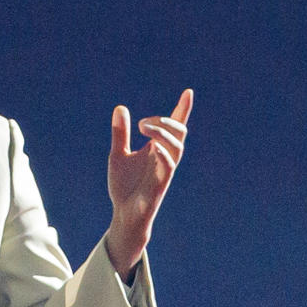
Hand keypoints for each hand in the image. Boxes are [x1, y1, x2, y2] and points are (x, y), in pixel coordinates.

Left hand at [105, 89, 192, 274]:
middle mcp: (165, 158)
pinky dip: (164, 155)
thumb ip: (120, 134)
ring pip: (176, 148)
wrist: (123, 214)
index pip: (174, 128)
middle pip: (179, 134)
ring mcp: (164, 172)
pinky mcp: (160, 186)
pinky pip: (169, 168)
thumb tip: (121, 108)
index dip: (182, 110)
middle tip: (142, 122)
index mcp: (158, 150)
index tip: (188, 92)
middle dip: (167, 121)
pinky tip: (154, 147)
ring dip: (162, 133)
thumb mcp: (118, 155)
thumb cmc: (125, 186)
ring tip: (143, 126)